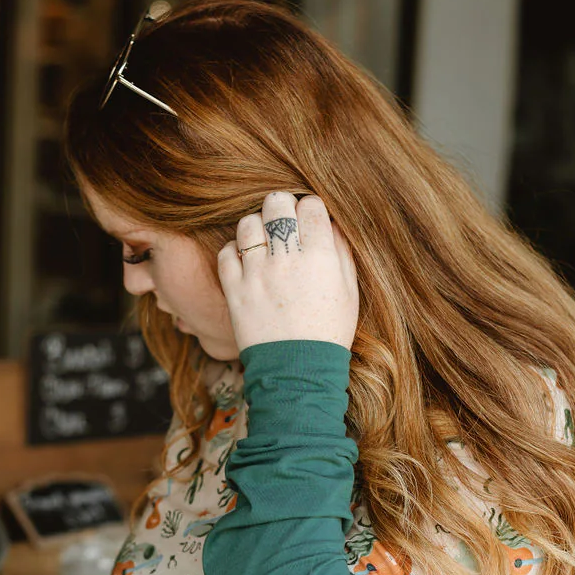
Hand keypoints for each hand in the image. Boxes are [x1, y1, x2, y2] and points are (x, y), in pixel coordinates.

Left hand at [217, 192, 357, 354]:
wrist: (297, 371)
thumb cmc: (328, 331)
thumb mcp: (348, 291)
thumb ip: (341, 252)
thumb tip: (329, 223)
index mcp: (320, 257)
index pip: (311, 205)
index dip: (311, 209)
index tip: (309, 221)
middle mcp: (286, 259)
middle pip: (276, 203)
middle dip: (281, 207)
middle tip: (283, 223)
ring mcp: (256, 273)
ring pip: (248, 224)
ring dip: (256, 227)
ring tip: (264, 242)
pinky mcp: (234, 290)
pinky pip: (226, 253)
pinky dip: (234, 251)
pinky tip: (246, 261)